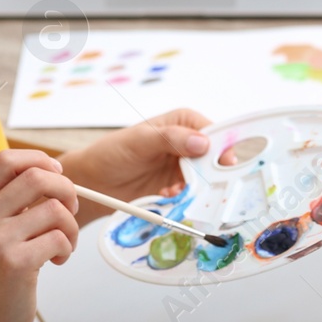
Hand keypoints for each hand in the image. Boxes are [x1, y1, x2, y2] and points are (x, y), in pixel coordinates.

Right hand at [0, 149, 78, 321]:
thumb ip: (15, 199)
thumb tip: (55, 171)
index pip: (6, 159)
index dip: (38, 159)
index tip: (56, 173)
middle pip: (37, 177)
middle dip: (66, 190)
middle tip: (70, 209)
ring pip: (55, 209)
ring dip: (71, 226)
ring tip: (64, 242)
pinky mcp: (15, 262)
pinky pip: (59, 238)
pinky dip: (68, 248)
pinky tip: (57, 260)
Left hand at [57, 107, 211, 225]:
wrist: (96, 182)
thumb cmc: (113, 152)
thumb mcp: (140, 141)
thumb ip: (171, 138)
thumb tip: (202, 142)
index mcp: (185, 122)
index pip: (214, 132)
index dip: (223, 147)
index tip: (225, 164)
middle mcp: (189, 143)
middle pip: (216, 158)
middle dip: (212, 173)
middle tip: (203, 185)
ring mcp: (185, 166)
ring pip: (208, 179)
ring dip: (198, 189)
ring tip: (177, 192)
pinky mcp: (179, 187)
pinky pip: (194, 195)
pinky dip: (186, 199)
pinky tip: (168, 196)